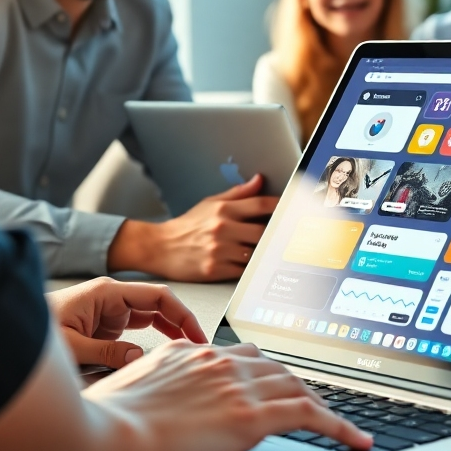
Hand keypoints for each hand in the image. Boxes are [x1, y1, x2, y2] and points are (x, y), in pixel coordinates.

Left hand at [47, 277, 205, 367]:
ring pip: (150, 317)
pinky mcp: (104, 326)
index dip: (182, 314)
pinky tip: (160, 352)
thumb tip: (137, 357)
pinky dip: (151, 340)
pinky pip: (136, 330)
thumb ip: (106, 353)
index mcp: (107, 293)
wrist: (10, 334)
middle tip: (197, 346)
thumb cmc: (34, 334)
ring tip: (184, 351)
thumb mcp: (71, 347)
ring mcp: (109, 312)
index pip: (158, 296)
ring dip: (168, 332)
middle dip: (181, 324)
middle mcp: (111, 299)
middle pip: (158, 305)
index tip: (196, 335)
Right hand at [84, 341, 372, 450]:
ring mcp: (237, 386)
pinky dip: (339, 425)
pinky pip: (309, 415)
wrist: (104, 432)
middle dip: (298, 385)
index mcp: (191, 353)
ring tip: (339, 423)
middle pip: (275, 367)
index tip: (276, 381)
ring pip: (297, 385)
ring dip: (322, 404)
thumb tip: (159, 395)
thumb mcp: (130, 386)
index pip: (243, 355)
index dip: (266, 370)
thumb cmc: (105, 418)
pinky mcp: (249, 416)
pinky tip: (354, 439)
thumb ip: (156, 382)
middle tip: (315, 403)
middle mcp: (219, 362)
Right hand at [107, 174, 278, 281]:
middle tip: (281, 235)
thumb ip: (238, 194)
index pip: (260, 205)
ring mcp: (218, 250)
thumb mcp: (210, 203)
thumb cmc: (187, 225)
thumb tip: (259, 180)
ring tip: (265, 250)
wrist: (159, 247)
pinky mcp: (214, 269)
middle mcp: (222, 228)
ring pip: (255, 252)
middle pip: (263, 231)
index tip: (291, 209)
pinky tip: (250, 263)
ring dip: (261, 252)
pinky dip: (249, 267)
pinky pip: (243, 270)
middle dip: (272, 234)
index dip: (280, 207)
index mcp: (223, 209)